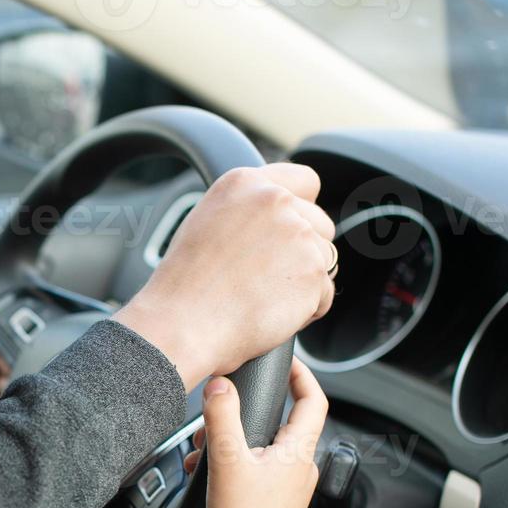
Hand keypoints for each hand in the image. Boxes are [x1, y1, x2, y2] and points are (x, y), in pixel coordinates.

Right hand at [114, 163, 335, 389]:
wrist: (182, 326)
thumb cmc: (184, 288)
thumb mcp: (206, 225)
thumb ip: (247, 212)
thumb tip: (276, 222)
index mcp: (245, 184)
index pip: (304, 181)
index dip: (301, 210)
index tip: (289, 234)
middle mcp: (274, 201)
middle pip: (320, 223)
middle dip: (304, 251)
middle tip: (266, 278)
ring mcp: (297, 234)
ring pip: (325, 259)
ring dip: (304, 282)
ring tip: (262, 298)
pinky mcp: (313, 271)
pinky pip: (324, 294)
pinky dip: (305, 311)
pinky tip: (269, 314)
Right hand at [183, 358, 327, 507]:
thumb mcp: (226, 461)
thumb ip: (222, 417)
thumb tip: (220, 385)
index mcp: (298, 454)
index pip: (314, 401)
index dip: (303, 376)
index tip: (286, 362)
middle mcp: (300, 470)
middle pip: (279, 424)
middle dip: (244, 415)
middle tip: (216, 414)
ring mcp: (288, 491)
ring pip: (262, 450)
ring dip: (232, 443)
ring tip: (202, 453)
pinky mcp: (274, 506)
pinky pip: (256, 472)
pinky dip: (232, 466)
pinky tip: (207, 476)